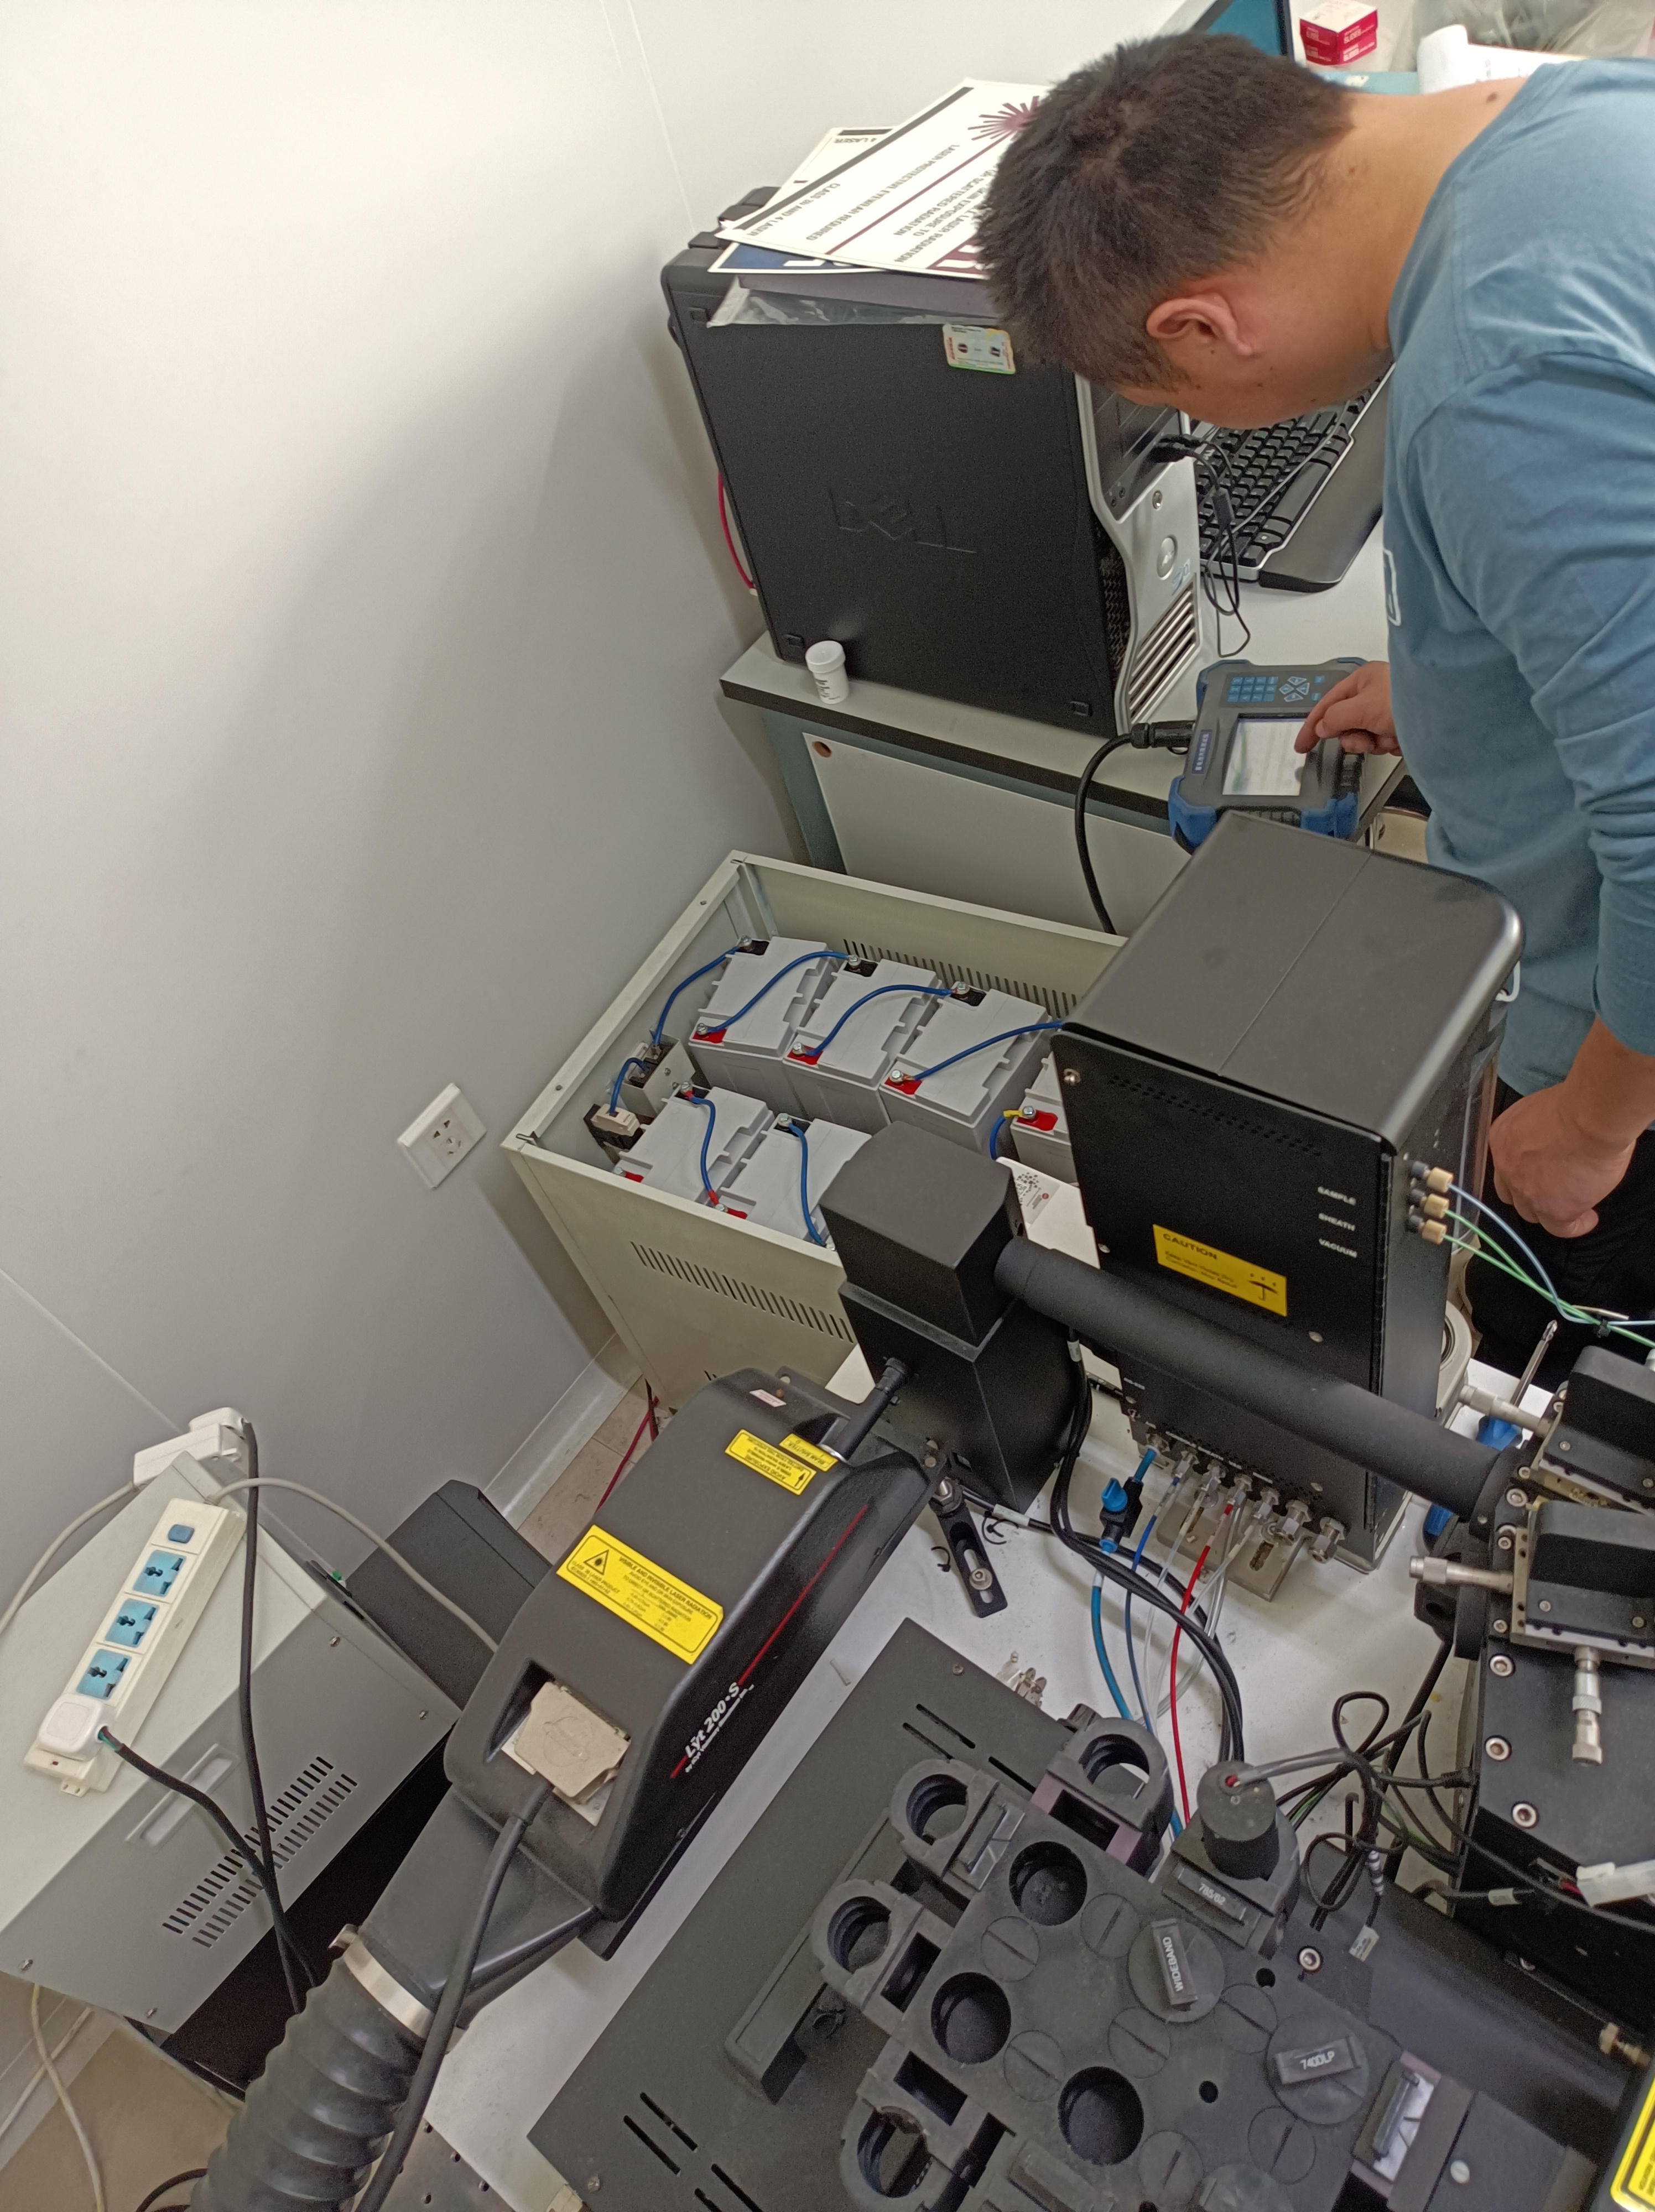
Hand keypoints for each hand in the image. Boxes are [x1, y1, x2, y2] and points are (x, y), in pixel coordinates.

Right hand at [1294, 661, 1398, 755]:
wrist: (1444, 713)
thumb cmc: (1403, 701)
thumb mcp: (1361, 708)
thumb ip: (1335, 718)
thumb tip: (1323, 726)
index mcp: (1362, 679)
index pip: (1328, 704)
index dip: (1312, 726)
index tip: (1301, 745)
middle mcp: (1375, 692)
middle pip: (1347, 724)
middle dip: (1354, 737)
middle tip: (1364, 740)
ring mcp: (1388, 710)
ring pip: (1365, 736)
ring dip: (1373, 742)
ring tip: (1388, 737)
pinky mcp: (1402, 725)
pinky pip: (1384, 742)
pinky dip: (1389, 744)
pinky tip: (1401, 739)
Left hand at [1488, 1084, 1635, 1238]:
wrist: (1590, 1116)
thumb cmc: (1574, 1103)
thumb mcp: (1539, 1111)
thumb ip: (1537, 1131)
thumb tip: (1552, 1140)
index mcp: (1502, 1138)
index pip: (1505, 1164)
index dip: (1523, 1171)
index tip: (1541, 1172)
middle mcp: (1507, 1167)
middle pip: (1513, 1192)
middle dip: (1532, 1193)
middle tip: (1555, 1189)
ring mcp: (1527, 1191)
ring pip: (1533, 1213)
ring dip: (1551, 1210)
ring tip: (1574, 1204)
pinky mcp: (1553, 1209)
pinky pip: (1561, 1229)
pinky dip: (1575, 1226)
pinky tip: (1587, 1219)